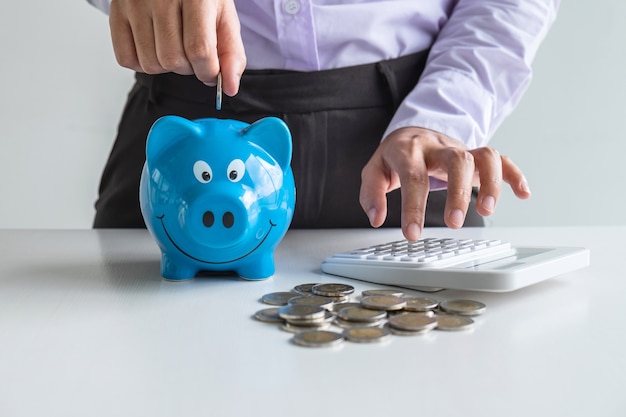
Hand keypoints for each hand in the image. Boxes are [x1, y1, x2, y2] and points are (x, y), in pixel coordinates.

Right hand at [109, 0, 245, 95]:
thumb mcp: (224, 18)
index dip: (208, 72)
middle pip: (172, 60)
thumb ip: (231, 54)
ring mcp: (135, 3)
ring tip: (174, 47)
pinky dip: (143, 64)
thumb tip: (229, 87)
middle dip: (187, 69)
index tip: (211, 72)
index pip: (199, 51)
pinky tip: (154, 47)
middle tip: (191, 53)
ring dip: (166, 67)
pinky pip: (127, 58)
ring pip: (150, 64)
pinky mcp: (117, 11)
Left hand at [359, 127, 530, 240]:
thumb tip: (377, 218)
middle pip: (456, 161)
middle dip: (458, 193)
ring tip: (487, 211)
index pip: (414, 177)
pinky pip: (501, 158)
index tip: (413, 234)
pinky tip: (523, 193)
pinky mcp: (475, 154)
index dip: (414, 207)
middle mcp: (438, 146)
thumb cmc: (395, 157)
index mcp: (409, 150)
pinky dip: (514, 174)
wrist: (412, 131)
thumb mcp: (374, 171)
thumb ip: (371, 194)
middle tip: (454, 224)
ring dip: (491, 183)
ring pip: (483, 156)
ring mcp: (460, 148)